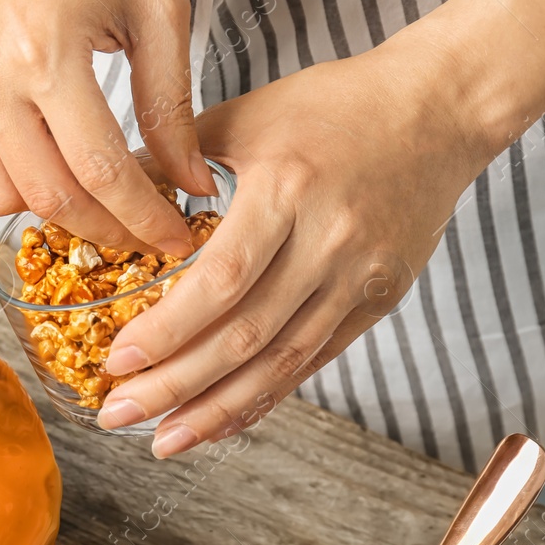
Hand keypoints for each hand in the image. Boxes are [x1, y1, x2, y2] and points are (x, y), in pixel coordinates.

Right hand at [0, 0, 213, 254]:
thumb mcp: (155, 10)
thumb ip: (171, 103)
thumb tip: (188, 180)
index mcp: (44, 54)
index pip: (98, 170)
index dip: (142, 218)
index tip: (174, 240)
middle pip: (50, 197)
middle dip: (105, 231)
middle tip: (144, 236)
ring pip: (3, 197)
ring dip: (56, 212)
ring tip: (101, 203)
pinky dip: (20, 182)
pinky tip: (59, 166)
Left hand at [94, 50, 485, 454]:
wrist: (441, 107)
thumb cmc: (334, 104)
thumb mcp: (245, 116)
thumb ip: (170, 158)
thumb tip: (103, 198)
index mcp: (287, 190)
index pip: (221, 281)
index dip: (168, 331)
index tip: (118, 362)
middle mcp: (328, 242)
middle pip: (245, 336)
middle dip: (175, 386)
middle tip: (117, 415)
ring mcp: (358, 277)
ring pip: (281, 362)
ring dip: (217, 410)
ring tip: (162, 440)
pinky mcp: (378, 300)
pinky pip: (312, 361)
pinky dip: (263, 396)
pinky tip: (219, 421)